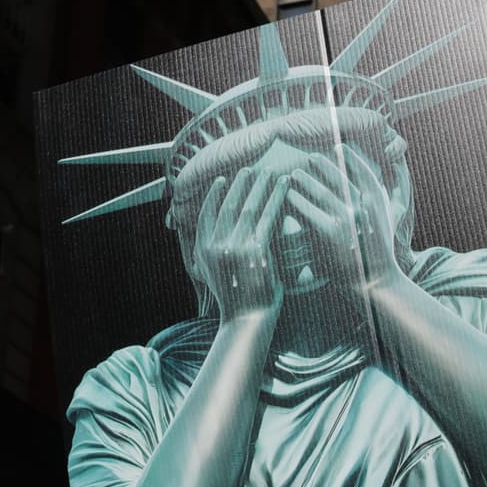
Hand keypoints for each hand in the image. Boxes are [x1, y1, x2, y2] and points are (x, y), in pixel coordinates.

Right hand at [194, 166, 291, 321]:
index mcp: (203, 248)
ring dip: (260, 185)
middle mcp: (216, 244)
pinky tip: (283, 186)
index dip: (214, 194)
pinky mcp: (257, 250)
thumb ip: (207, 252)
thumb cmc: (235, 298)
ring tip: (269, 171)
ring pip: (249, 207)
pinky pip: (268, 217)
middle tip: (250, 168)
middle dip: (240, 183)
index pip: (206, 213)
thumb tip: (208, 235)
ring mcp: (236, 246)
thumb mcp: (210, 274)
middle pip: (229, 205)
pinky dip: (276, 198)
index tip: (224, 179)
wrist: (247, 318)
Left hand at [286, 147, 400, 291]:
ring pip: (320, 192)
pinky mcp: (329, 233)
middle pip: (338, 177)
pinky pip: (307, 211)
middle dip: (323, 164)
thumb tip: (381, 176)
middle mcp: (363, 206)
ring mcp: (346, 218)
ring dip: (305, 180)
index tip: (338, 146)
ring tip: (294, 174)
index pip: (362, 169)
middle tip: (310, 157)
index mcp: (378, 200)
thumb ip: (382, 198)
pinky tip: (287, 196)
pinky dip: (296, 201)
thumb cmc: (380, 252)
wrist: (376, 281)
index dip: (350, 156)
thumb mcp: (389, 220)